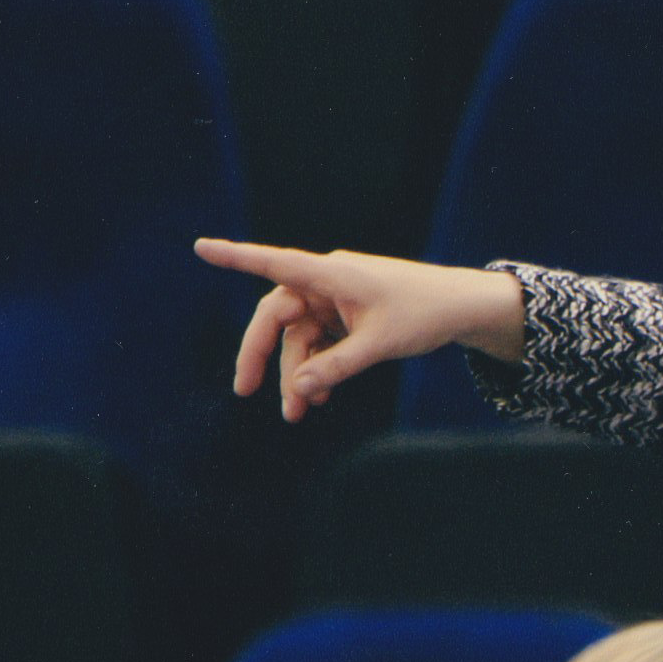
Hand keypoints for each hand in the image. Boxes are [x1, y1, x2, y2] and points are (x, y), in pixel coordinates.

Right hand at [196, 238, 524, 421]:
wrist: (462, 308)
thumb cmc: (424, 313)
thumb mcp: (379, 344)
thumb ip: (337, 366)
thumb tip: (297, 389)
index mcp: (331, 274)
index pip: (274, 263)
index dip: (235, 257)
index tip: (200, 248)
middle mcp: (327, 283)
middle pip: (278, 317)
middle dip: (262, 356)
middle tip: (244, 390)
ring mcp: (335, 300)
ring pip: (300, 338)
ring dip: (297, 374)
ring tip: (298, 414)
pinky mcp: (346, 316)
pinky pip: (320, 343)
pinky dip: (318, 368)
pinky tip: (317, 398)